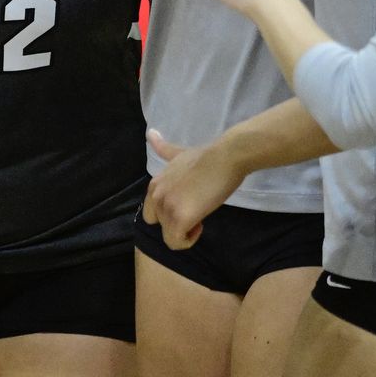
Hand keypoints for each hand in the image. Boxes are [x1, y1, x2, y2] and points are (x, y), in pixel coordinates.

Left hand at [140, 129, 243, 249]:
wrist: (225, 157)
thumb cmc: (207, 157)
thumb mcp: (178, 153)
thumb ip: (163, 149)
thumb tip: (150, 133)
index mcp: (154, 184)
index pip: (152, 213)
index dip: (170, 212)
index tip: (189, 202)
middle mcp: (155, 196)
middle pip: (160, 225)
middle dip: (176, 223)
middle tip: (196, 210)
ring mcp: (167, 207)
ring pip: (169, 236)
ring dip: (185, 231)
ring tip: (201, 215)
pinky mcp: (180, 218)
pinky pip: (177, 242)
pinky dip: (189, 240)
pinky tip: (201, 224)